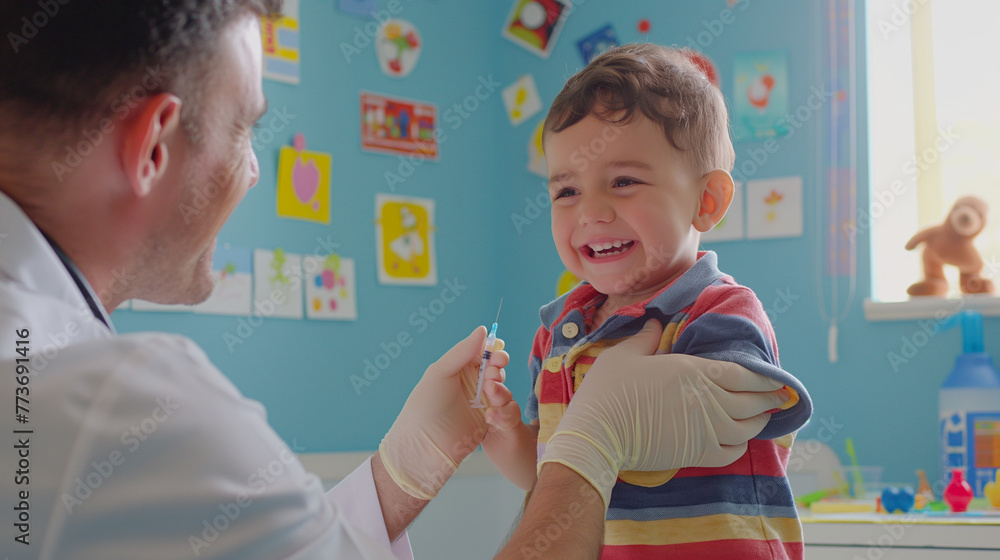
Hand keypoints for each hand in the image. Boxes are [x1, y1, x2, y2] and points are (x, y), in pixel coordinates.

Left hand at [378, 326, 508, 499]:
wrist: (425, 446)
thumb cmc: (425, 405)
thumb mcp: (441, 372)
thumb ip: (463, 351)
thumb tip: (483, 329)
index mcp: (456, 368)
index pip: (480, 351)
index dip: (491, 348)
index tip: (497, 349)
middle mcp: (469, 382)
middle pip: (493, 366)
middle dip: (497, 365)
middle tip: (494, 370)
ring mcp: (479, 401)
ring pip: (500, 384)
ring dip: (499, 383)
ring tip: (489, 389)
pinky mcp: (488, 419)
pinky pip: (503, 405)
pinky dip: (502, 402)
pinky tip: (494, 405)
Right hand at [539, 319, 789, 506]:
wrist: (598, 433)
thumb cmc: (609, 389)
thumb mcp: (624, 354)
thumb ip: (646, 337)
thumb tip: (657, 323)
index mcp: (693, 371)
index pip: (741, 373)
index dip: (764, 377)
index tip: (777, 379)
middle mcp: (707, 400)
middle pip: (751, 401)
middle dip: (769, 398)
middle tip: (780, 397)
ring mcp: (705, 429)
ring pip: (747, 427)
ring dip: (759, 421)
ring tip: (764, 416)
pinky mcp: (696, 453)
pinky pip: (732, 452)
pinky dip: (741, 445)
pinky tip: (740, 439)